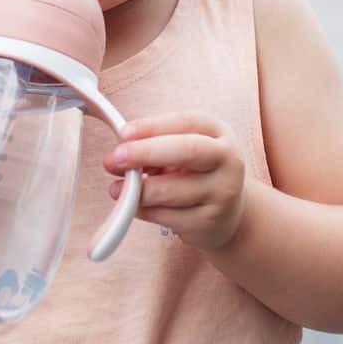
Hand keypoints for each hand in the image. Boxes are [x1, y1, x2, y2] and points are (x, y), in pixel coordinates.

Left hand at [103, 112, 247, 250]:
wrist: (227, 213)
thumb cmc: (196, 173)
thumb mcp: (185, 150)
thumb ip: (156, 145)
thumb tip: (118, 154)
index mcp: (219, 133)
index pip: (188, 122)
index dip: (153, 126)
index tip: (123, 133)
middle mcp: (227, 160)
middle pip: (187, 150)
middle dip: (145, 152)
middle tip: (114, 158)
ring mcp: (222, 193)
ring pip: (170, 190)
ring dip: (136, 189)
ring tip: (116, 188)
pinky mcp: (208, 222)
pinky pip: (165, 216)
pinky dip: (142, 210)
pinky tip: (131, 205)